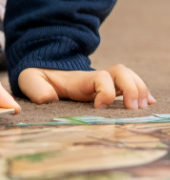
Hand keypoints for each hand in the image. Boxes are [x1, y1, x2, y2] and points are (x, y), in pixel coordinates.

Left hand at [18, 66, 155, 109]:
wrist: (40, 71)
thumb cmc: (37, 77)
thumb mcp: (31, 79)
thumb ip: (37, 88)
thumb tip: (48, 99)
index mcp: (79, 78)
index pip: (101, 78)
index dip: (105, 92)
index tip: (99, 107)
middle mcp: (94, 78)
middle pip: (121, 71)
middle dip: (131, 88)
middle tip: (132, 109)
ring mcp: (102, 82)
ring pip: (127, 76)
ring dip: (139, 89)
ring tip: (141, 108)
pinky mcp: (106, 90)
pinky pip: (128, 86)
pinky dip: (141, 93)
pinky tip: (148, 103)